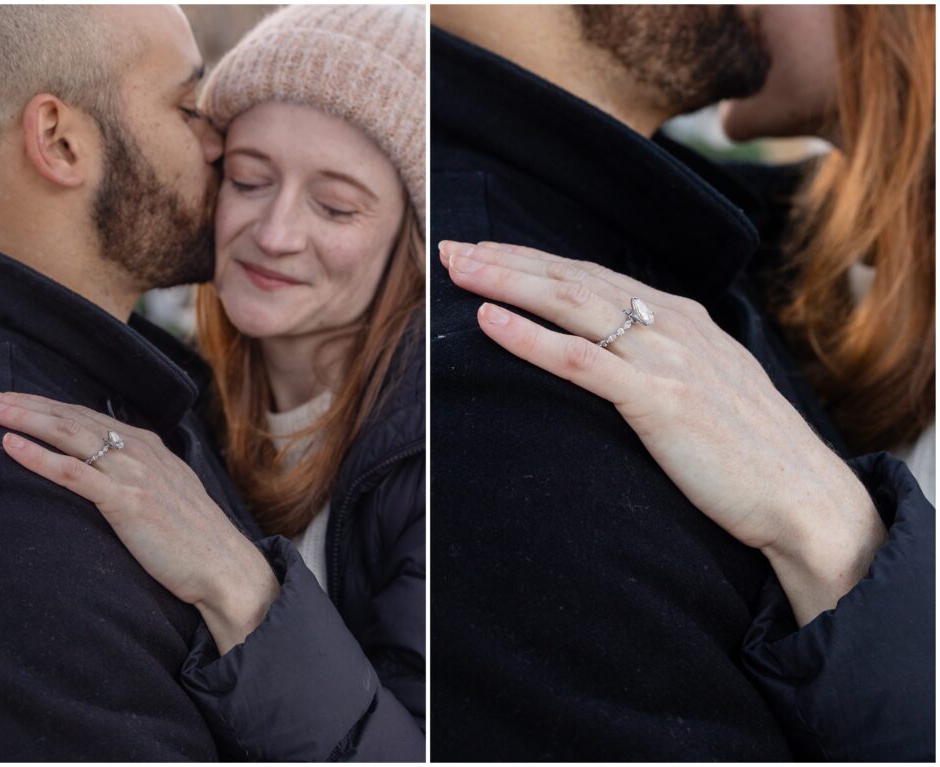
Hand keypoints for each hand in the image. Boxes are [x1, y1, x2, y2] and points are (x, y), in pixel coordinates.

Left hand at [0, 390, 278, 653]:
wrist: (224, 565)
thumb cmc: (196, 538)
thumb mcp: (169, 492)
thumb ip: (141, 474)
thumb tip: (111, 470)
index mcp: (149, 446)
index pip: (87, 416)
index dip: (46, 405)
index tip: (11, 399)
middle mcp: (140, 451)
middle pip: (72, 418)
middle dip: (25, 403)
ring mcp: (134, 474)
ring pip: (69, 435)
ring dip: (24, 419)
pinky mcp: (128, 501)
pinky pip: (74, 473)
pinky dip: (40, 457)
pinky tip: (11, 446)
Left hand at [440, 241, 886, 623]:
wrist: (802, 496)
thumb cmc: (750, 449)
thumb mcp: (707, 381)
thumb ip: (662, 356)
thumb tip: (614, 350)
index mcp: (679, 316)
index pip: (591, 274)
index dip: (534, 260)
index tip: (487, 252)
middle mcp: (670, 323)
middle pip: (571, 277)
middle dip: (508, 259)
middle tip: (452, 247)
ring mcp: (665, 357)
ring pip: (570, 304)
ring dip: (507, 282)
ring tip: (458, 269)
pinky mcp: (659, 399)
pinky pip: (580, 360)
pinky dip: (530, 336)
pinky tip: (489, 320)